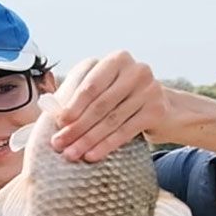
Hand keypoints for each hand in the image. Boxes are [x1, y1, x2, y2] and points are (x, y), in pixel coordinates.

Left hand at [46, 50, 181, 161]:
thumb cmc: (124, 99)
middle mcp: (136, 71)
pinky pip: (125, 131)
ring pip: (111, 120)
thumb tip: (51, 109)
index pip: (90, 85)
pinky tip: (92, 155)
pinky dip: (106, 145)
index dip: (72, 105)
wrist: (165, 109)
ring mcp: (149, 89)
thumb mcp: (104, 90)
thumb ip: (80, 94)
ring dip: (88, 139)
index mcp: (117, 60)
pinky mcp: (156, 110)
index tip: (58, 123)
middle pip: (99, 104)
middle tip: (59, 144)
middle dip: (77, 127)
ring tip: (71, 153)